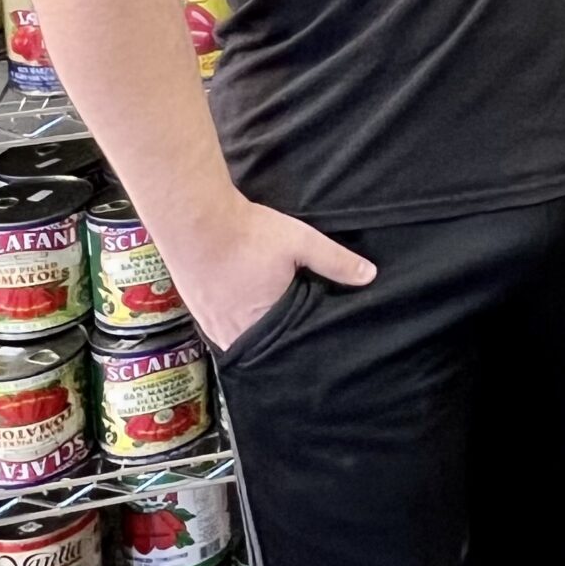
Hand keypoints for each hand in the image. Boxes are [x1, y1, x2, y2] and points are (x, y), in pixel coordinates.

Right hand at [162, 196, 376, 352]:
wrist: (196, 218)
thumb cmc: (249, 233)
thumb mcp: (301, 243)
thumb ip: (336, 261)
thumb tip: (369, 276)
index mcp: (258, 324)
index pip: (285, 347)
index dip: (301, 342)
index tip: (316, 338)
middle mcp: (229, 332)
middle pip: (261, 346)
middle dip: (280, 340)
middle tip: (300, 329)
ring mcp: (208, 322)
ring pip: (239, 337)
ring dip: (257, 330)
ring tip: (277, 320)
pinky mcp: (196, 308)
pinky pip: (221, 327)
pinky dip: (237, 321)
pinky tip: (248, 309)